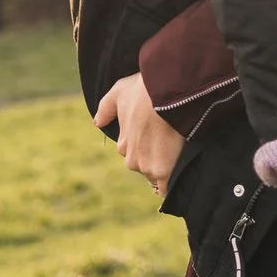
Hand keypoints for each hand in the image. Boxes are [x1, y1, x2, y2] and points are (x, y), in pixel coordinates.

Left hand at [94, 71, 179, 195]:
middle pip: (146, 167)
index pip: (136, 154)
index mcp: (123, 145)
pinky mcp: (163, 171)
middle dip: (157, 159)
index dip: (149, 146)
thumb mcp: (119, 92)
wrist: (165, 91)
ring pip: (157, 175)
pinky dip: (171, 185)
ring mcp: (147, 167)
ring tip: (179, 153)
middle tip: (172, 143)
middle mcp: (131, 159)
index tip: (161, 136)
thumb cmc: (143, 89)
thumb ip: (105, 109)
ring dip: (167, 168)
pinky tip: (179, 177)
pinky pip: (166, 187)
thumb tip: (97, 123)